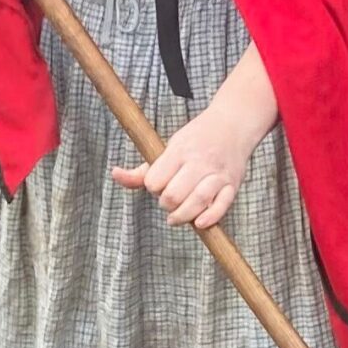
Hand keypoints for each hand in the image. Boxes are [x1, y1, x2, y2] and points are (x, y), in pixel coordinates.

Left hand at [112, 101, 267, 229]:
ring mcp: (217, 174)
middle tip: (169, 200)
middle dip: (166, 204)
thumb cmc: (196, 138)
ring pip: (197, 201)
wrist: (233, 124)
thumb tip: (114, 174)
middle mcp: (199, 162)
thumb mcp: (168, 147)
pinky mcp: (232, 184)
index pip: (155, 181)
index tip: (158, 185)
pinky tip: (199, 223)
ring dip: (182, 216)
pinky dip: (210, 217)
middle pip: (173, 195)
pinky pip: (222, 206)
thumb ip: (142, 169)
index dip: (153, 187)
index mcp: (179, 151)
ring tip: (176, 217)